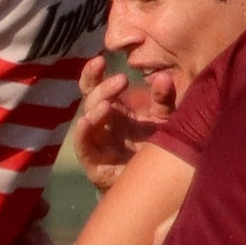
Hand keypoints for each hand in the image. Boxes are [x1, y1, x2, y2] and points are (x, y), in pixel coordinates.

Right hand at [71, 58, 171, 190]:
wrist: (153, 186)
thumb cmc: (154, 148)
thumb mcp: (162, 119)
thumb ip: (164, 99)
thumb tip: (163, 78)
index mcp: (114, 110)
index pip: (96, 86)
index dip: (93, 72)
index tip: (101, 58)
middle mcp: (101, 123)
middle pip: (91, 99)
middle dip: (103, 88)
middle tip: (122, 80)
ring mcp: (96, 142)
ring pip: (86, 120)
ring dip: (94, 109)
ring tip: (108, 104)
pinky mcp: (93, 162)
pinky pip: (82, 146)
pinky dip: (81, 133)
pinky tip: (85, 122)